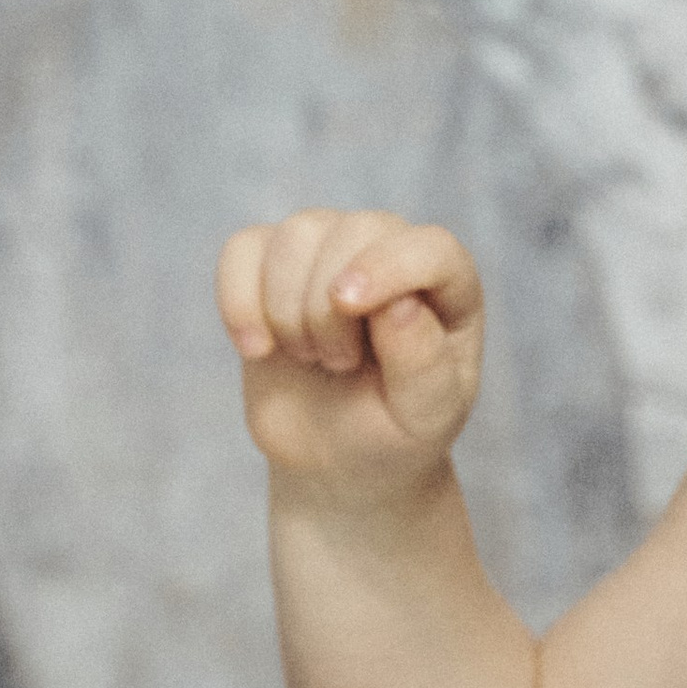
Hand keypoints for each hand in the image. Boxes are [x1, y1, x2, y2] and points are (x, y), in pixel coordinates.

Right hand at [214, 209, 483, 503]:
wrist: (338, 456)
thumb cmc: (394, 433)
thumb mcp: (424, 415)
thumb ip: (422, 363)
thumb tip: (400, 303)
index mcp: (448, 286)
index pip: (428, 248)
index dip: (387, 266)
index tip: (348, 306)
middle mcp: (392, 252)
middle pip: (352, 231)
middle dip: (328, 309)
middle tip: (339, 364)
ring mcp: (330, 251)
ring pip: (296, 235)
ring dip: (287, 309)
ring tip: (308, 356)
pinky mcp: (273, 266)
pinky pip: (243, 249)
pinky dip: (238, 300)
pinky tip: (255, 348)